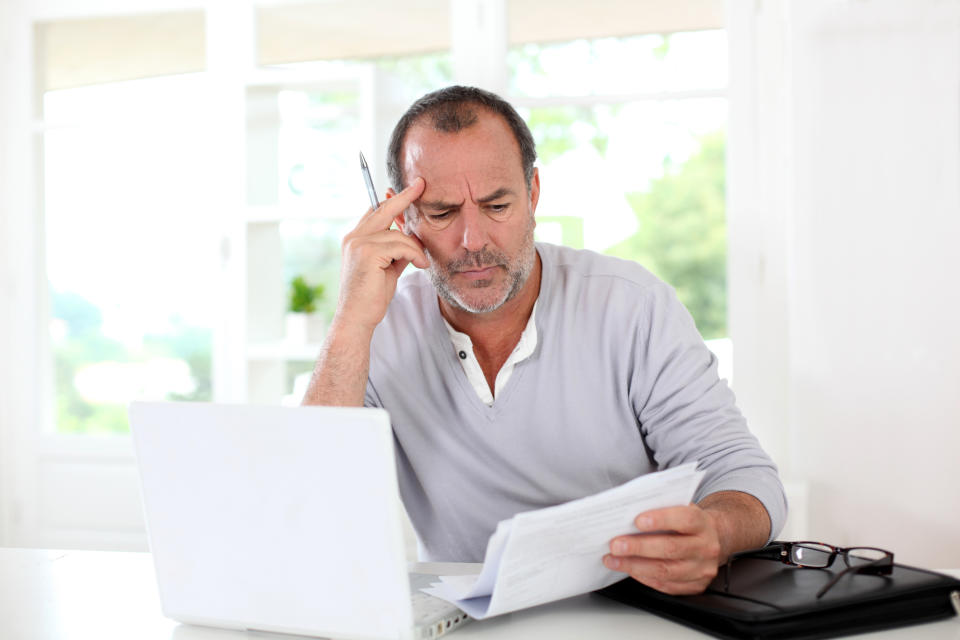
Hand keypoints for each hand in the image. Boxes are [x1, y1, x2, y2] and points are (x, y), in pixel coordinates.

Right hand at [335, 177, 427, 332]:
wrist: (357, 318)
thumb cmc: (371, 297)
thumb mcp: (387, 268)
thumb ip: (396, 251)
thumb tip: (412, 239)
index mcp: (356, 239)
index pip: (375, 211)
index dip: (392, 200)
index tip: (409, 189)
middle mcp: (354, 237)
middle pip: (383, 208)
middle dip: (404, 196)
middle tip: (420, 184)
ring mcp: (358, 242)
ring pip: (398, 233)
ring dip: (415, 247)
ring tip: (421, 261)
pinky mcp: (367, 252)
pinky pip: (401, 244)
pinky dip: (414, 254)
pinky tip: (420, 264)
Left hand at [603, 504, 722, 594]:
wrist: (713, 539)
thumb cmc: (687, 521)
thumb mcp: (679, 507)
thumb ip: (660, 507)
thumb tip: (628, 512)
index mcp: (702, 523)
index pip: (684, 519)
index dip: (661, 519)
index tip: (637, 521)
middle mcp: (706, 547)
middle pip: (671, 548)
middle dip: (639, 547)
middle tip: (615, 545)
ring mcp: (702, 569)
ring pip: (666, 570)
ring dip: (635, 566)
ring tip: (613, 560)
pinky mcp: (695, 586)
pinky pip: (666, 585)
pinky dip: (643, 577)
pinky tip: (629, 569)